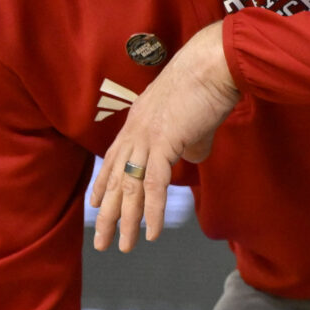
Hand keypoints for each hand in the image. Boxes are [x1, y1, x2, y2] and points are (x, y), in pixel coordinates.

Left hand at [91, 19, 240, 251]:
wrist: (213, 64)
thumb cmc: (208, 82)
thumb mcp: (193, 116)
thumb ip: (190, 140)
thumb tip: (194, 157)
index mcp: (139, 121)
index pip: (113, 159)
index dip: (103, 184)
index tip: (96, 204)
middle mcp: (135, 131)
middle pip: (115, 179)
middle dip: (107, 214)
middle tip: (101, 241)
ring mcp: (146, 138)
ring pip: (129, 188)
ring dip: (125, 221)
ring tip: (122, 246)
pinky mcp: (164, 144)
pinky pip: (153, 185)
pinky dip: (151, 212)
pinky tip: (150, 233)